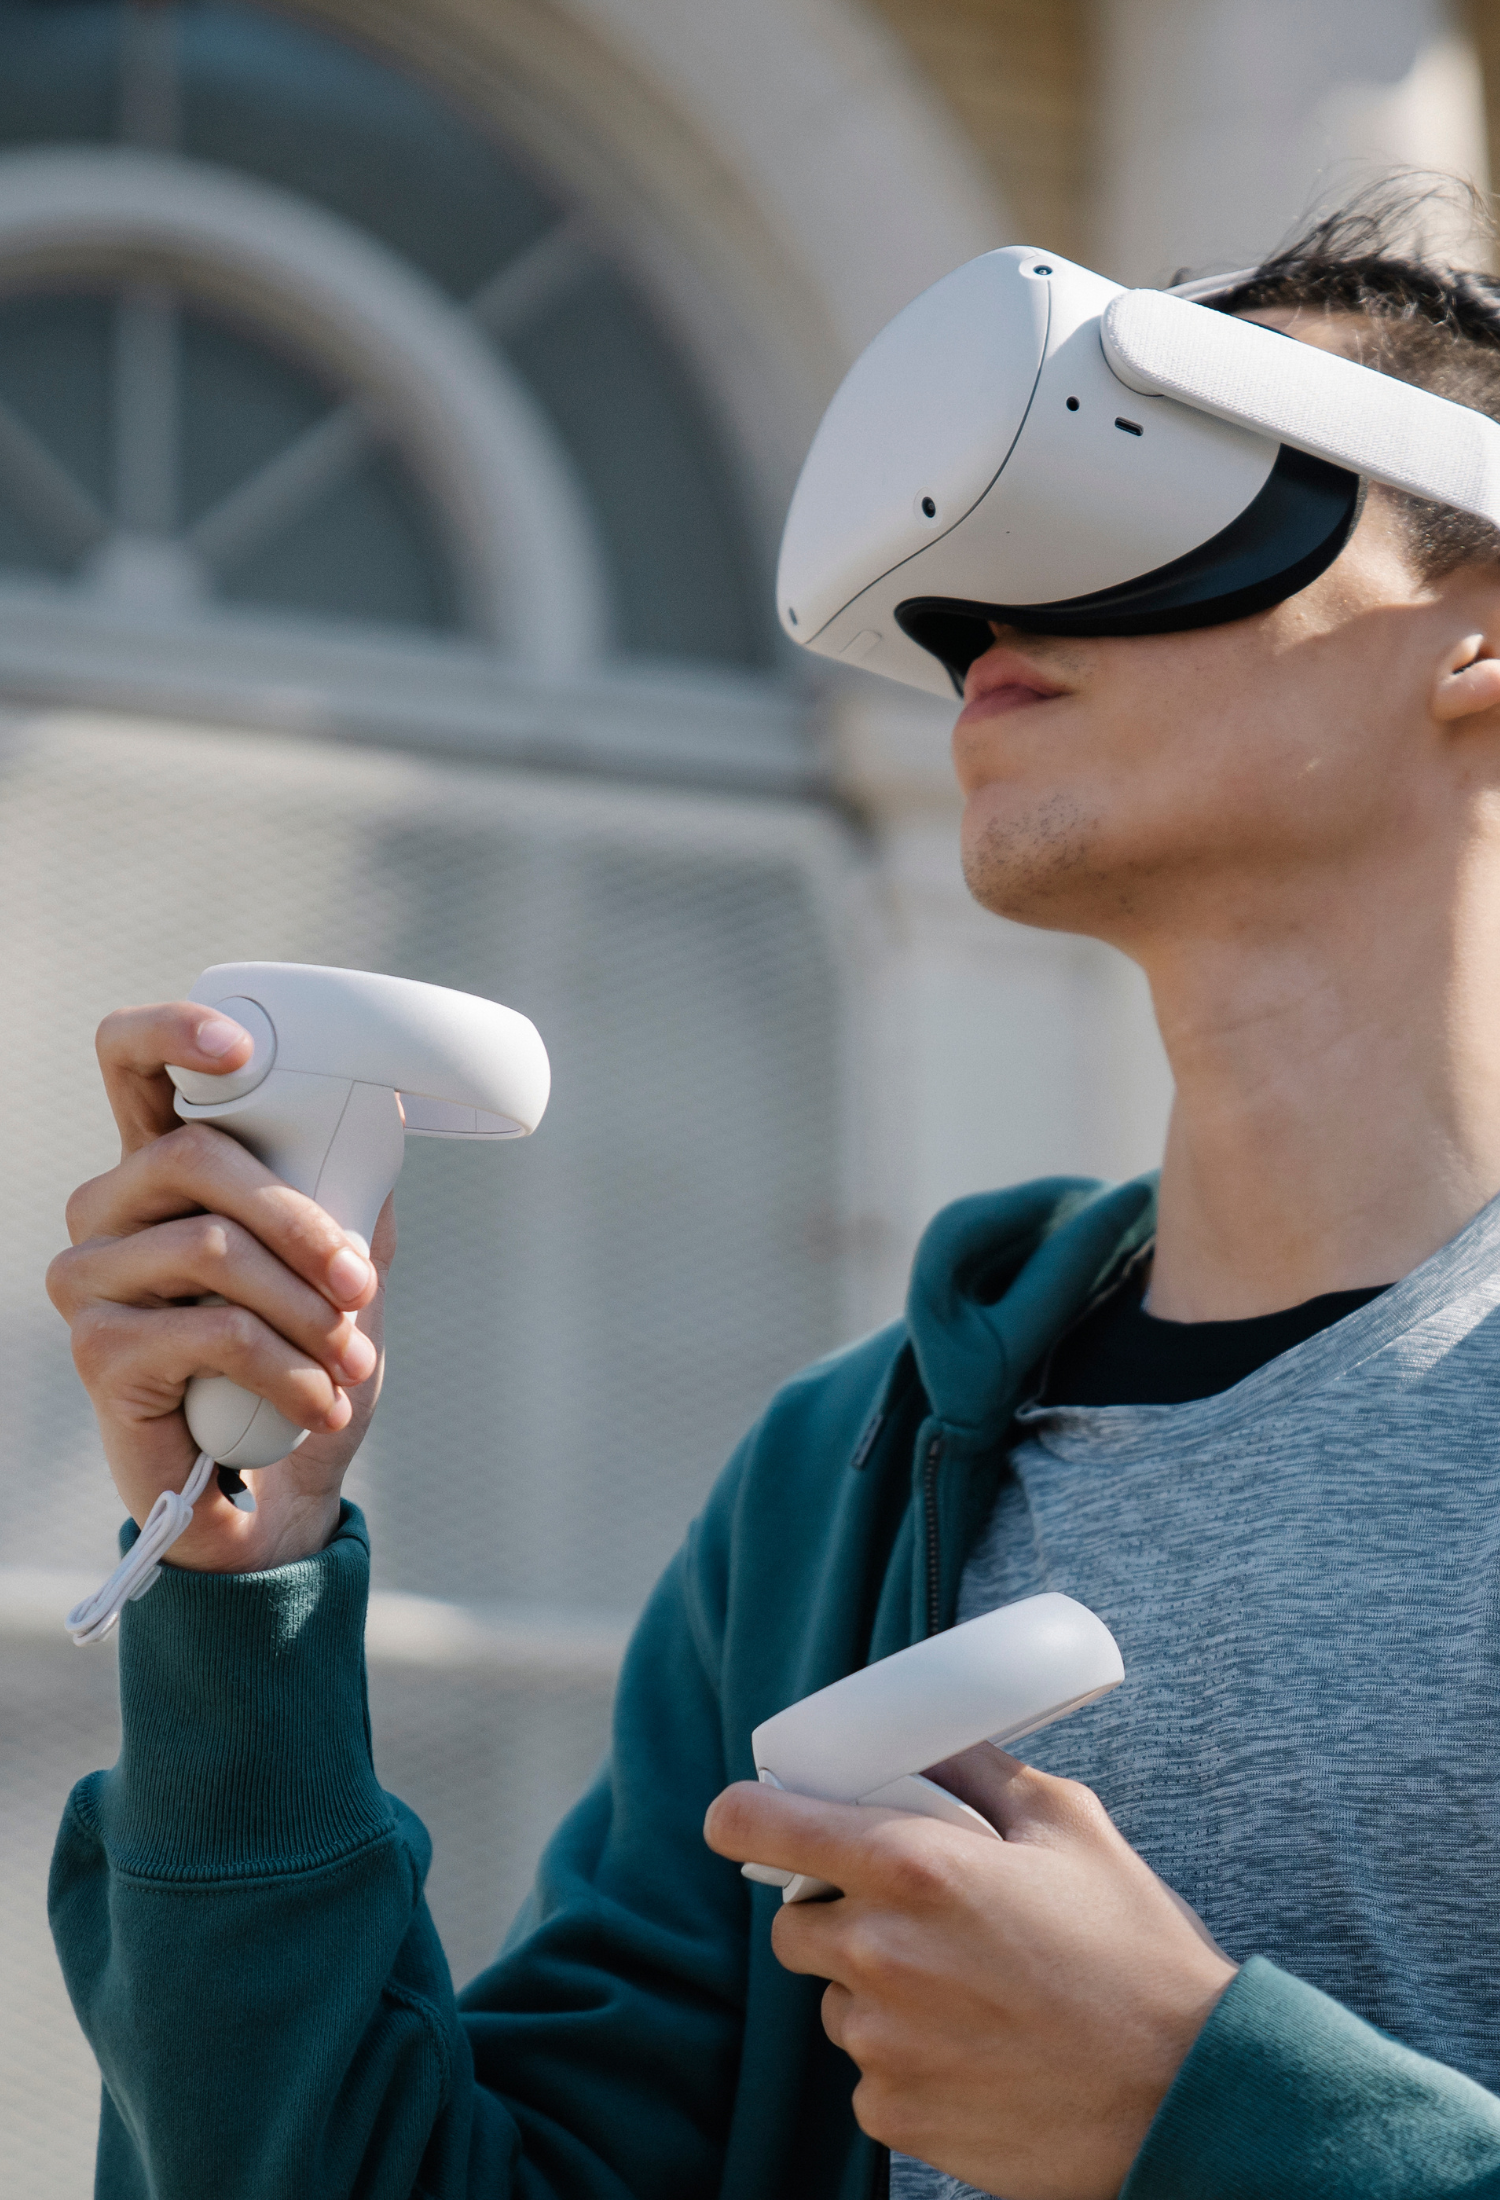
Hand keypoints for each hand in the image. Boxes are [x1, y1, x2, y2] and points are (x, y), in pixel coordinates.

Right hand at [46, 1001, 392, 1571]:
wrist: (272, 1489)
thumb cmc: (301, 1363)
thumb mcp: (339, 1270)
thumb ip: (348, 1196)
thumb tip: (382, 1130)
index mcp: (161, 1167)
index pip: (128, 1061)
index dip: (171, 1032)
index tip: (239, 1048)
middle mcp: (107, 1208)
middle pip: (193, 1155)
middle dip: (300, 1219)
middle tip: (360, 1283)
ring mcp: (89, 1278)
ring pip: (210, 1246)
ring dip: (305, 1308)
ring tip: (351, 1363)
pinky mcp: (97, 1350)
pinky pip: (210, 1331)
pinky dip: (287, 1368)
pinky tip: (318, 1403)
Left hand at [705, 1744, 1235, 2199]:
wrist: (1189, 2097)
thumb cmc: (1136, 1954)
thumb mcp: (1069, 1826)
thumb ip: (981, 1771)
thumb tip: (930, 1742)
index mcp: (912, 1868)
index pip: (758, 1826)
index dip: (745, 1818)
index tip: (749, 1821)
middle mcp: (879, 1954)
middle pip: (793, 1923)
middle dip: (839, 1913)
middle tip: (917, 1918)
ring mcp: (882, 2045)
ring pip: (837, 2001)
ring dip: (877, 1990)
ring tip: (971, 1994)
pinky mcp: (897, 2117)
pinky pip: (869, 2075)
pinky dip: (906, 2062)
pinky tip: (979, 2054)